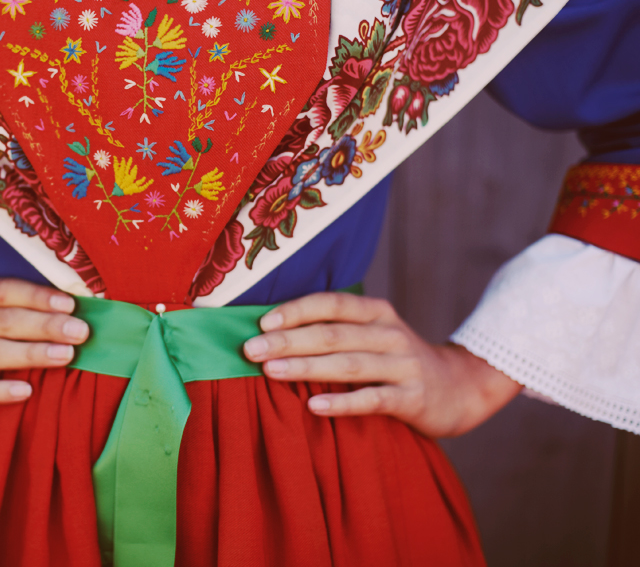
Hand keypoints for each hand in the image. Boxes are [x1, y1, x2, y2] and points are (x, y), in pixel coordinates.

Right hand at [0, 279, 89, 425]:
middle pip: (1, 319)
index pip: (2, 290)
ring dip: (29, 352)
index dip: (37, 295)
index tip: (73, 303)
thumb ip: (5, 316)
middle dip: (44, 323)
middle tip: (81, 331)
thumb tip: (67, 315)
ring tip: (65, 357)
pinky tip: (27, 391)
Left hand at [242, 292, 520, 436]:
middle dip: (288, 340)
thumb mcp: (373, 336)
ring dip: (306, 367)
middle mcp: (390, 334)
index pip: (331, 304)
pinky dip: (341, 402)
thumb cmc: (397, 361)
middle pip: (333, 334)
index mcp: (377, 313)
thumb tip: (273, 332)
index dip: (296, 311)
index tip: (261, 322)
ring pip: (348, 364)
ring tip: (270, 372)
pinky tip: (313, 405)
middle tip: (251, 349)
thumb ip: (336, 331)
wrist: (460, 389)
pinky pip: (372, 399)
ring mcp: (403, 366)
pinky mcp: (412, 398)